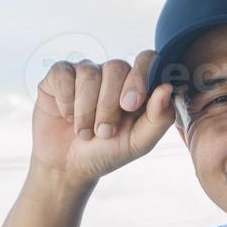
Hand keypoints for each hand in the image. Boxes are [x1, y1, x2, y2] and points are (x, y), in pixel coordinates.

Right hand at [31, 50, 175, 186]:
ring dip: (86, 111)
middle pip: (116, 68)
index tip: (129, 106)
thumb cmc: (106, 152)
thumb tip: (167, 88)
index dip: (139, 78)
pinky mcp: (59, 75)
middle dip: (109, 105)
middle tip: (105, 132)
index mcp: (136, 85)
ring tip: (85, 132)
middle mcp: (112, 74)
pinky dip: (66, 102)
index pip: (147, 60)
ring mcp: (85, 72)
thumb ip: (159, 118)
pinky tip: (67, 116)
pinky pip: (64, 75)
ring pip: (89, 74)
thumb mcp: (138, 142)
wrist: (68, 166)